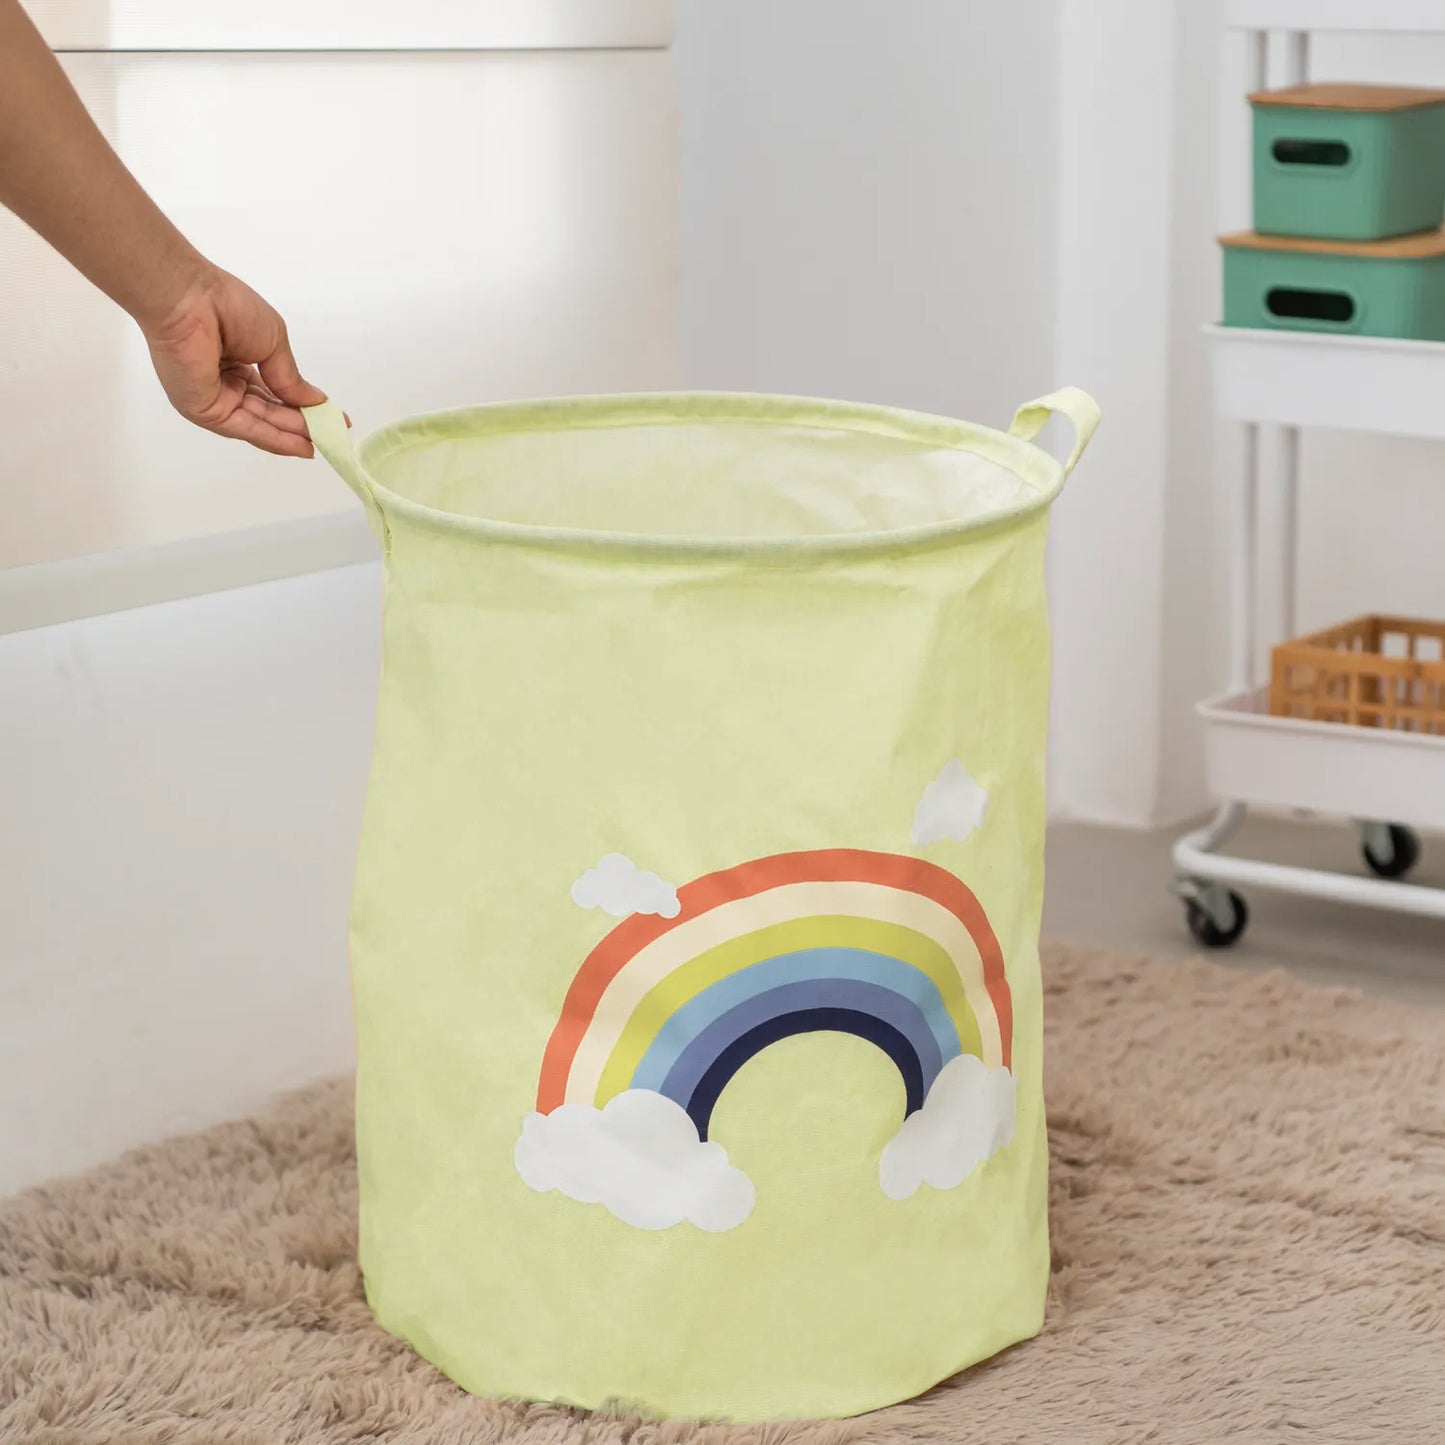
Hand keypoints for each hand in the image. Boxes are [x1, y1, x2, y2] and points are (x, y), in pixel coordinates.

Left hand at [142, 265, 325, 457]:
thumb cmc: (230, 308)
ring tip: (322, 444)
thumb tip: (316, 402)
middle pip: (267, 410)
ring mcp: (214, 398)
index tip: (329, 416)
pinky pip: (245, 427)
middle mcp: (224, 382)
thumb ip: (290, 379)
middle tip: (330, 435)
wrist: (191, 301)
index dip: (300, 404)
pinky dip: (274, 438)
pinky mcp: (205, 410)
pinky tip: (300, 445)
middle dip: (299, 424)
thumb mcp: (274, 343)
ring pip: (259, 422)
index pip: (271, 391)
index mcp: (236, 360)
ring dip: (291, 434)